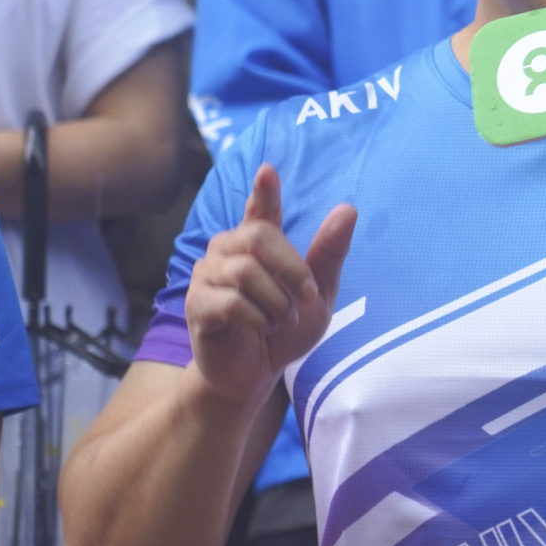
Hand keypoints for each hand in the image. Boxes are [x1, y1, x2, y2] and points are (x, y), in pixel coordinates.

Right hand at [184, 165, 355, 406]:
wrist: (254, 374)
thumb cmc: (283, 329)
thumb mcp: (317, 295)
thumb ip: (329, 255)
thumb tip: (348, 209)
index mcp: (256, 243)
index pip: (260, 209)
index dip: (264, 191)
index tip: (268, 170)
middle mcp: (227, 250)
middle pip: (259, 237)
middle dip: (292, 268)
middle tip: (307, 297)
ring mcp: (206, 275)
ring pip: (246, 272)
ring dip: (276, 303)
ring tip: (278, 321)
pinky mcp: (196, 305)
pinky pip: (230, 302)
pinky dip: (257, 319)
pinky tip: (259, 328)